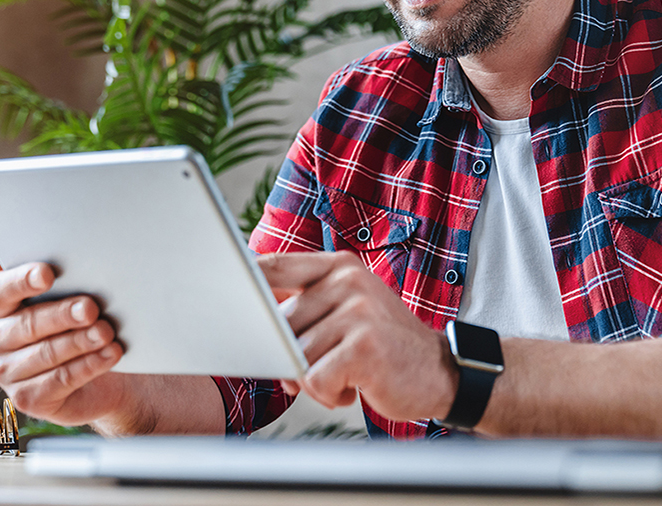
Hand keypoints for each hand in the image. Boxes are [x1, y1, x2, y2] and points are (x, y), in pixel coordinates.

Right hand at [0, 234, 137, 429]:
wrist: (102, 367)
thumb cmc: (77, 319)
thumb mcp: (62, 289)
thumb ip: (29, 265)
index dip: (22, 281)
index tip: (48, 273)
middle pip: (28, 324)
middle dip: (63, 314)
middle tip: (92, 307)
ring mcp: (9, 373)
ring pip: (46, 354)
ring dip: (80, 342)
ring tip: (107, 331)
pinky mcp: (29, 400)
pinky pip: (60, 381)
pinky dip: (89, 366)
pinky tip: (111, 353)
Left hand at [260, 251, 457, 422]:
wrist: (440, 371)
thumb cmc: (384, 345)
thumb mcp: (349, 308)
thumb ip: (305, 304)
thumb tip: (249, 316)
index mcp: (340, 266)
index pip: (275, 266)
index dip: (244, 283)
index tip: (221, 295)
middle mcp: (349, 281)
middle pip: (279, 324)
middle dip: (290, 356)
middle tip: (324, 365)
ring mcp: (358, 311)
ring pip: (296, 356)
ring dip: (314, 381)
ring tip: (346, 374)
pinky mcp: (364, 346)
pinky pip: (315, 379)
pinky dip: (329, 395)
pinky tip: (355, 387)